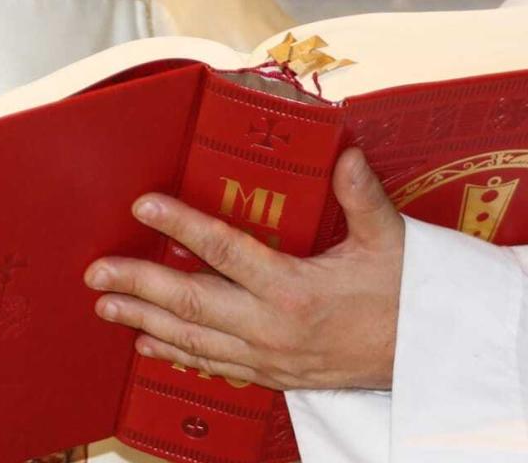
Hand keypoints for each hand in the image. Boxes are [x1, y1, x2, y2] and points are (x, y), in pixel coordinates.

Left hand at [84, 148, 403, 390]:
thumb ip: (361, 196)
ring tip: (104, 304)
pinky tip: (146, 342)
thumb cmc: (409, 296)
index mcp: (294, 289)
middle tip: (95, 269)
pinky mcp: (273, 375)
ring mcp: (269, 357)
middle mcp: (272, 327)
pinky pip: (214, 365)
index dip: (180, 224)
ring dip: (143, 320)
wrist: (431, 362)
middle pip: (190, 302)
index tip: (143, 205)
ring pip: (192, 339)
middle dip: (137, 283)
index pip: (224, 250)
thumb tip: (345, 151)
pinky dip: (175, 353)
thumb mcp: (391, 240)